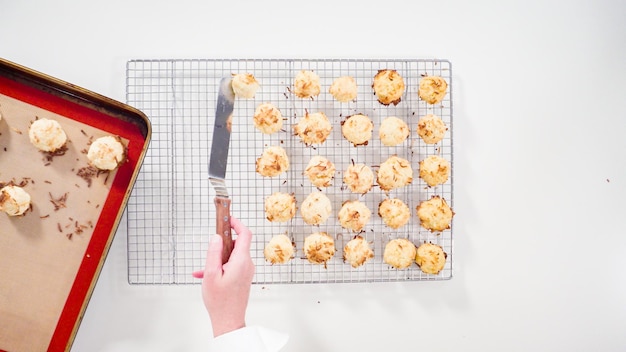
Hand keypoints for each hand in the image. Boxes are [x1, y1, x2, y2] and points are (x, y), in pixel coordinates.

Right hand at [192, 216, 254, 336]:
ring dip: (217, 258)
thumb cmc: (220, 301)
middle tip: (209, 247)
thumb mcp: (211, 274)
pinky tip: (205, 276)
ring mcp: (246, 271)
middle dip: (222, 244)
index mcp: (241, 261)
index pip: (245, 234)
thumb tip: (216, 237)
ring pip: (232, 256)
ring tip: (203, 270)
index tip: (227, 219)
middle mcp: (247, 264)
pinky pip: (231, 265)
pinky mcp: (243, 277)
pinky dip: (219, 267)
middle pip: (237, 244)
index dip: (237, 223)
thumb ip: (213, 253)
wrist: (228, 321)